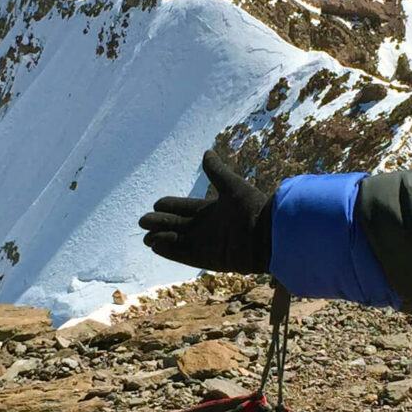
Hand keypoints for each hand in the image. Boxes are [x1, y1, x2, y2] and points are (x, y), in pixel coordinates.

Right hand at [138, 150, 273, 273]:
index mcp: (211, 210)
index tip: (156, 203)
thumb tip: (207, 153)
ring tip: (146, 237)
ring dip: (162, 239)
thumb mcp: (232, 186)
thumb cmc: (252, 208)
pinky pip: (185, 255)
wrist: (268, 234)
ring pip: (178, 241)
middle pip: (177, 225)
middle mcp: (206, 228)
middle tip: (142, 221)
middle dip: (160, 223)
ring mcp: (207, 244)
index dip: (170, 205)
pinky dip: (171, 251)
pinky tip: (156, 247)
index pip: (184, 208)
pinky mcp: (209, 259)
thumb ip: (217, 172)